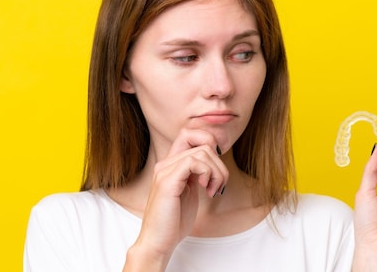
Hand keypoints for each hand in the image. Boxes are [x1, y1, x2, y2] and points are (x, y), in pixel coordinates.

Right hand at [126, 129, 228, 270]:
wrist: (158, 242)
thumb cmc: (174, 221)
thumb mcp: (190, 190)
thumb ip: (197, 173)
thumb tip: (215, 160)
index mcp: (171, 164)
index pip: (190, 134)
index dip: (210, 143)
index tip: (217, 167)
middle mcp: (166, 163)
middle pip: (200, 139)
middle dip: (219, 160)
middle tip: (218, 183)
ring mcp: (164, 171)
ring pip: (202, 152)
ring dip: (217, 172)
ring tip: (213, 190)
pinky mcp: (167, 182)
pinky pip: (193, 162)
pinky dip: (207, 174)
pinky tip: (205, 190)